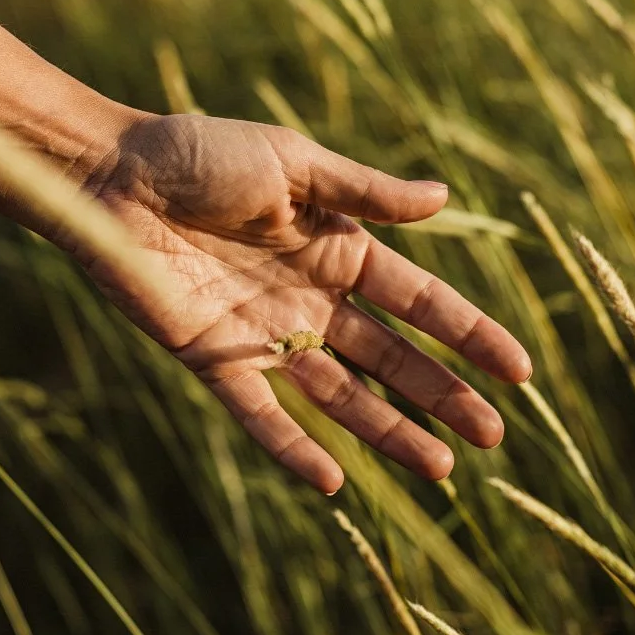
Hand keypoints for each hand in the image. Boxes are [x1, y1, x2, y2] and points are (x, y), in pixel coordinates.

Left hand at [83, 113, 531, 493]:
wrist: (115, 175)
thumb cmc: (202, 154)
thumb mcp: (294, 164)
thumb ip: (365, 193)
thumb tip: (444, 198)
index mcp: (336, 247)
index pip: (418, 300)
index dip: (469, 334)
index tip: (519, 371)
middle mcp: (308, 297)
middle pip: (389, 357)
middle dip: (441, 394)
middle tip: (492, 436)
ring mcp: (264, 332)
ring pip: (338, 394)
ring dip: (387, 430)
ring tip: (441, 469)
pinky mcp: (214, 357)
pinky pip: (259, 412)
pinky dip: (292, 446)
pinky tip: (333, 480)